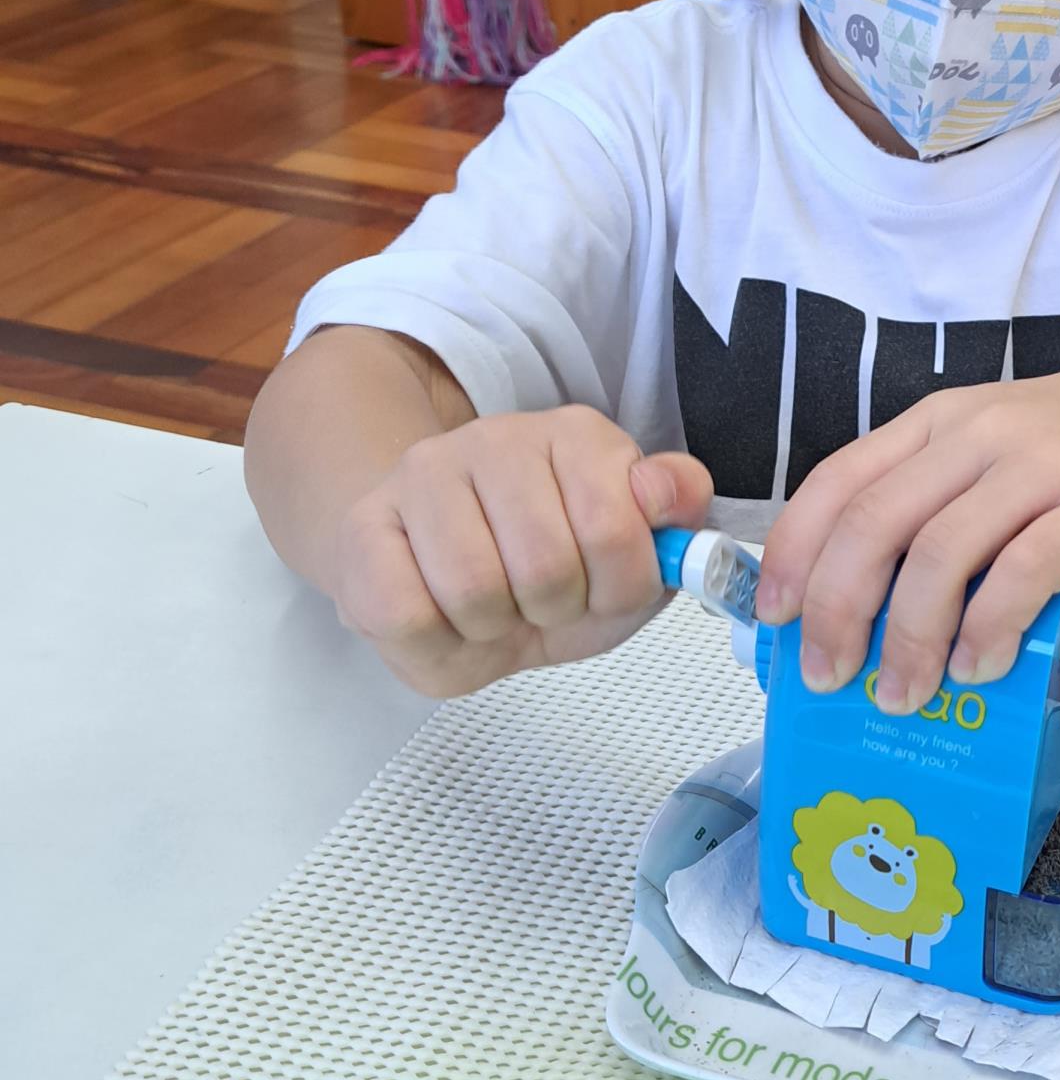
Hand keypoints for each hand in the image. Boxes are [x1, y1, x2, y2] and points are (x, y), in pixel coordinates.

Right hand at [332, 405, 711, 696]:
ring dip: (494, 627)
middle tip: (541, 601)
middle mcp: (496, 438)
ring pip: (473, 589)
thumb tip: (668, 490)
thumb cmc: (547, 573)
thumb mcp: (634, 555)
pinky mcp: (363, 529)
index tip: (603, 584)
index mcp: (577, 436)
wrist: (446, 585)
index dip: (617, 586)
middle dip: (554, 609)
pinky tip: (444, 617)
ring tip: (494, 607)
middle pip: (545, 565)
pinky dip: (437, 643)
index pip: (614, 527)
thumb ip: (675, 516)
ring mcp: (422, 476)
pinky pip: (407, 614)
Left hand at [754, 342, 1059, 712]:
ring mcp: (1036, 469)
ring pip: (941, 553)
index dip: (796, 553)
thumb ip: (932, 503)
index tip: (775, 616)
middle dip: (838, 610)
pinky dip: (988, 627)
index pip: (839, 482)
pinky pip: (1023, 572)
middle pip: (875, 524)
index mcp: (936, 424)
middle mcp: (975, 437)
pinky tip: (979, 666)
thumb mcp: (991, 449)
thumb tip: (864, 601)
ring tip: (905, 693)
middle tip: (828, 676)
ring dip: (910, 636)